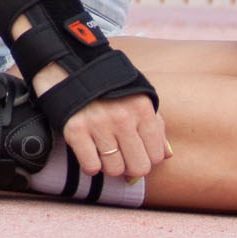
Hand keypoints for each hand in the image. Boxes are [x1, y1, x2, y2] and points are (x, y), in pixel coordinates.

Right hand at [31, 62, 169, 180]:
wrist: (69, 68)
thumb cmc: (109, 87)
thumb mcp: (137, 97)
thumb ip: (156, 125)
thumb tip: (167, 155)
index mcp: (142, 109)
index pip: (157, 155)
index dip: (147, 158)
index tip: (137, 152)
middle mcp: (123, 117)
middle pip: (138, 167)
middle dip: (130, 166)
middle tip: (122, 157)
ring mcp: (98, 124)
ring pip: (114, 169)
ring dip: (109, 165)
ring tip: (104, 151)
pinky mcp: (75, 130)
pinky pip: (91, 166)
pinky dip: (90, 165)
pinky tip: (89, 153)